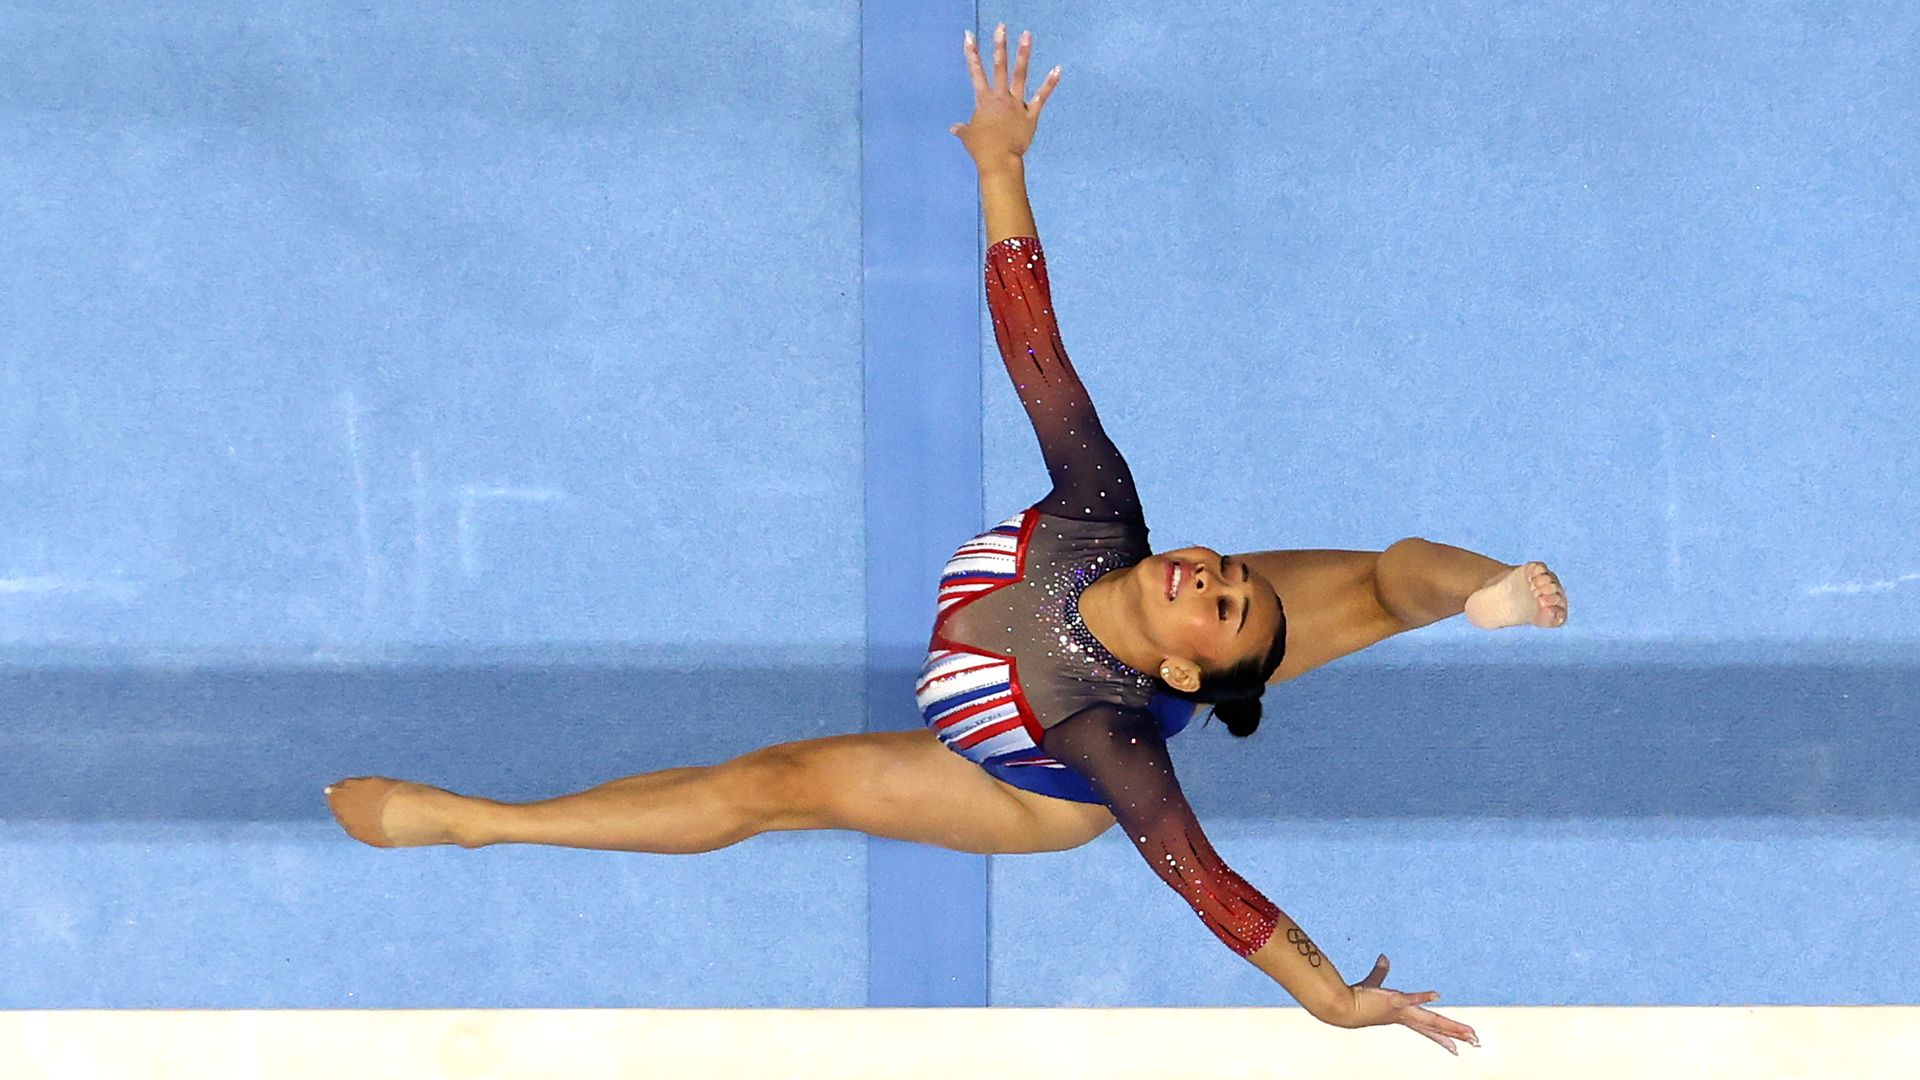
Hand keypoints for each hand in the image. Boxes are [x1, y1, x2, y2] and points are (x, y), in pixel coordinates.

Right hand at [951, 23, 1061, 165]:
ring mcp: (1016, 105)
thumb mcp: (968, 137)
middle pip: (999, 67)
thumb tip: (954, 128)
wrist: (998, 161)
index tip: (969, 36)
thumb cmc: (981, 149)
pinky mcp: (1030, 115)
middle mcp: (1000, 98)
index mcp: (984, 101)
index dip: (971, 53)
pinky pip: (1041, 97)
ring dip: (1023, 54)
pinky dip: (1050, 83)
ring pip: (1019, 75)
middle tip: (1001, 27)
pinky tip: (1058, 68)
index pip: (976, 72)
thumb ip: (963, 129)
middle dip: (999, 46)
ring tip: (1026, 35)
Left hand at [1342, 955, 1481, 1056]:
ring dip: (1450, 1025)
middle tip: (1475, 1042)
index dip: (1442, 1036)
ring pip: (1430, 1020)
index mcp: (1402, 1016)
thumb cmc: (1354, 999)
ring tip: (1468, 1033)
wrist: (1341, 1006)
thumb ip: (1380, 971)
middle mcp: (1404, 1017)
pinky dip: (1423, 996)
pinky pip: (1411, 998)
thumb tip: (1383, 957)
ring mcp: (1401, 1011)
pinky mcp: (1393, 1001)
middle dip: (1456, 1034)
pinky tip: (1437, 995)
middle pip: (1435, 1026)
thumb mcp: (1373, 984)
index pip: (1426, 1027)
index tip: (1456, 1046)